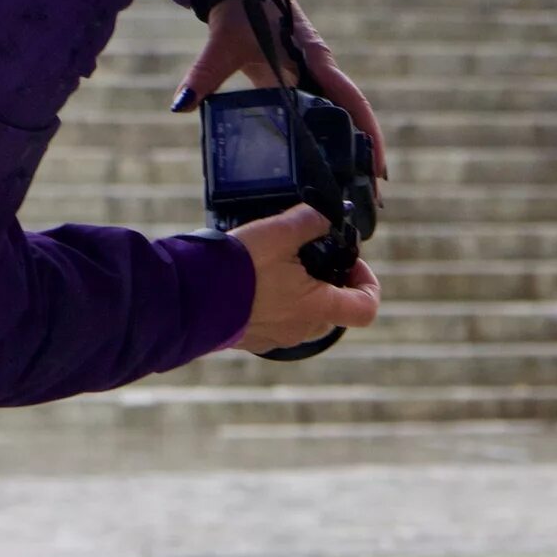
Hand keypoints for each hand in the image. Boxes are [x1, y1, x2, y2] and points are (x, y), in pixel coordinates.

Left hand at [173, 0, 386, 180]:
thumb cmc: (239, 10)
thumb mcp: (222, 44)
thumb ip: (203, 75)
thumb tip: (181, 105)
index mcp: (315, 60)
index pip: (351, 102)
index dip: (368, 134)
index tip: (378, 167)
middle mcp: (322, 69)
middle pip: (354, 116)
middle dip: (367, 153)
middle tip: (374, 196)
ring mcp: (315, 75)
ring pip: (341, 116)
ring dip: (353, 148)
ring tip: (359, 190)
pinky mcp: (303, 79)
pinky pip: (324, 111)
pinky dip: (331, 137)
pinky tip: (329, 166)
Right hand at [229, 206, 380, 355]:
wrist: (190, 297)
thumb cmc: (238, 268)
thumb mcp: (278, 233)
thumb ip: (309, 221)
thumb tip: (326, 215)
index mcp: (317, 307)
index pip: (365, 308)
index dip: (367, 283)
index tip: (350, 262)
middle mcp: (301, 330)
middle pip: (335, 311)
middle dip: (330, 285)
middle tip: (313, 257)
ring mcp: (276, 339)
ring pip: (304, 319)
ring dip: (301, 295)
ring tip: (279, 266)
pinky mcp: (252, 340)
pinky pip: (275, 324)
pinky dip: (274, 304)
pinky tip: (254, 282)